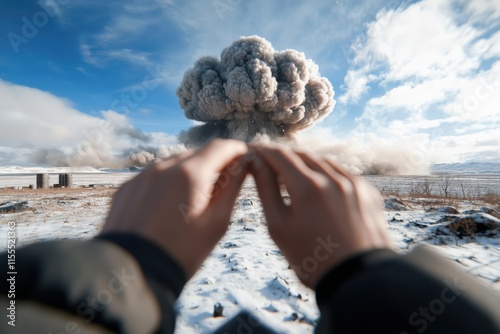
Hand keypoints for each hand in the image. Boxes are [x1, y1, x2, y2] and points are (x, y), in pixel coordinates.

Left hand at [102, 139, 248, 277]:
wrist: (132, 275)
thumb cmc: (181, 253)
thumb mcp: (217, 223)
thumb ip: (232, 188)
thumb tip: (243, 166)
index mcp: (190, 174)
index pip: (220, 147)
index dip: (236, 150)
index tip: (244, 157)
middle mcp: (163, 167)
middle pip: (196, 154)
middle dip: (213, 163)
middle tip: (224, 183)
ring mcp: (141, 177)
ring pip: (173, 164)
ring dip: (189, 173)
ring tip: (194, 200)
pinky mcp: (126, 189)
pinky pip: (153, 177)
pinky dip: (166, 184)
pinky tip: (168, 207)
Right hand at [250, 145, 392, 287]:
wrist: (357, 280)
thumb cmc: (311, 258)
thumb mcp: (279, 226)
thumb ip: (265, 190)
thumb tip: (255, 164)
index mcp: (308, 187)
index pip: (279, 155)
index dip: (263, 150)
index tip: (252, 151)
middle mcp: (333, 178)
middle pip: (301, 155)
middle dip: (282, 157)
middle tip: (268, 165)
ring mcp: (354, 184)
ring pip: (323, 162)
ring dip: (305, 165)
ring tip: (292, 179)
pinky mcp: (367, 192)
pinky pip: (342, 174)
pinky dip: (326, 175)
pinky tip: (318, 189)